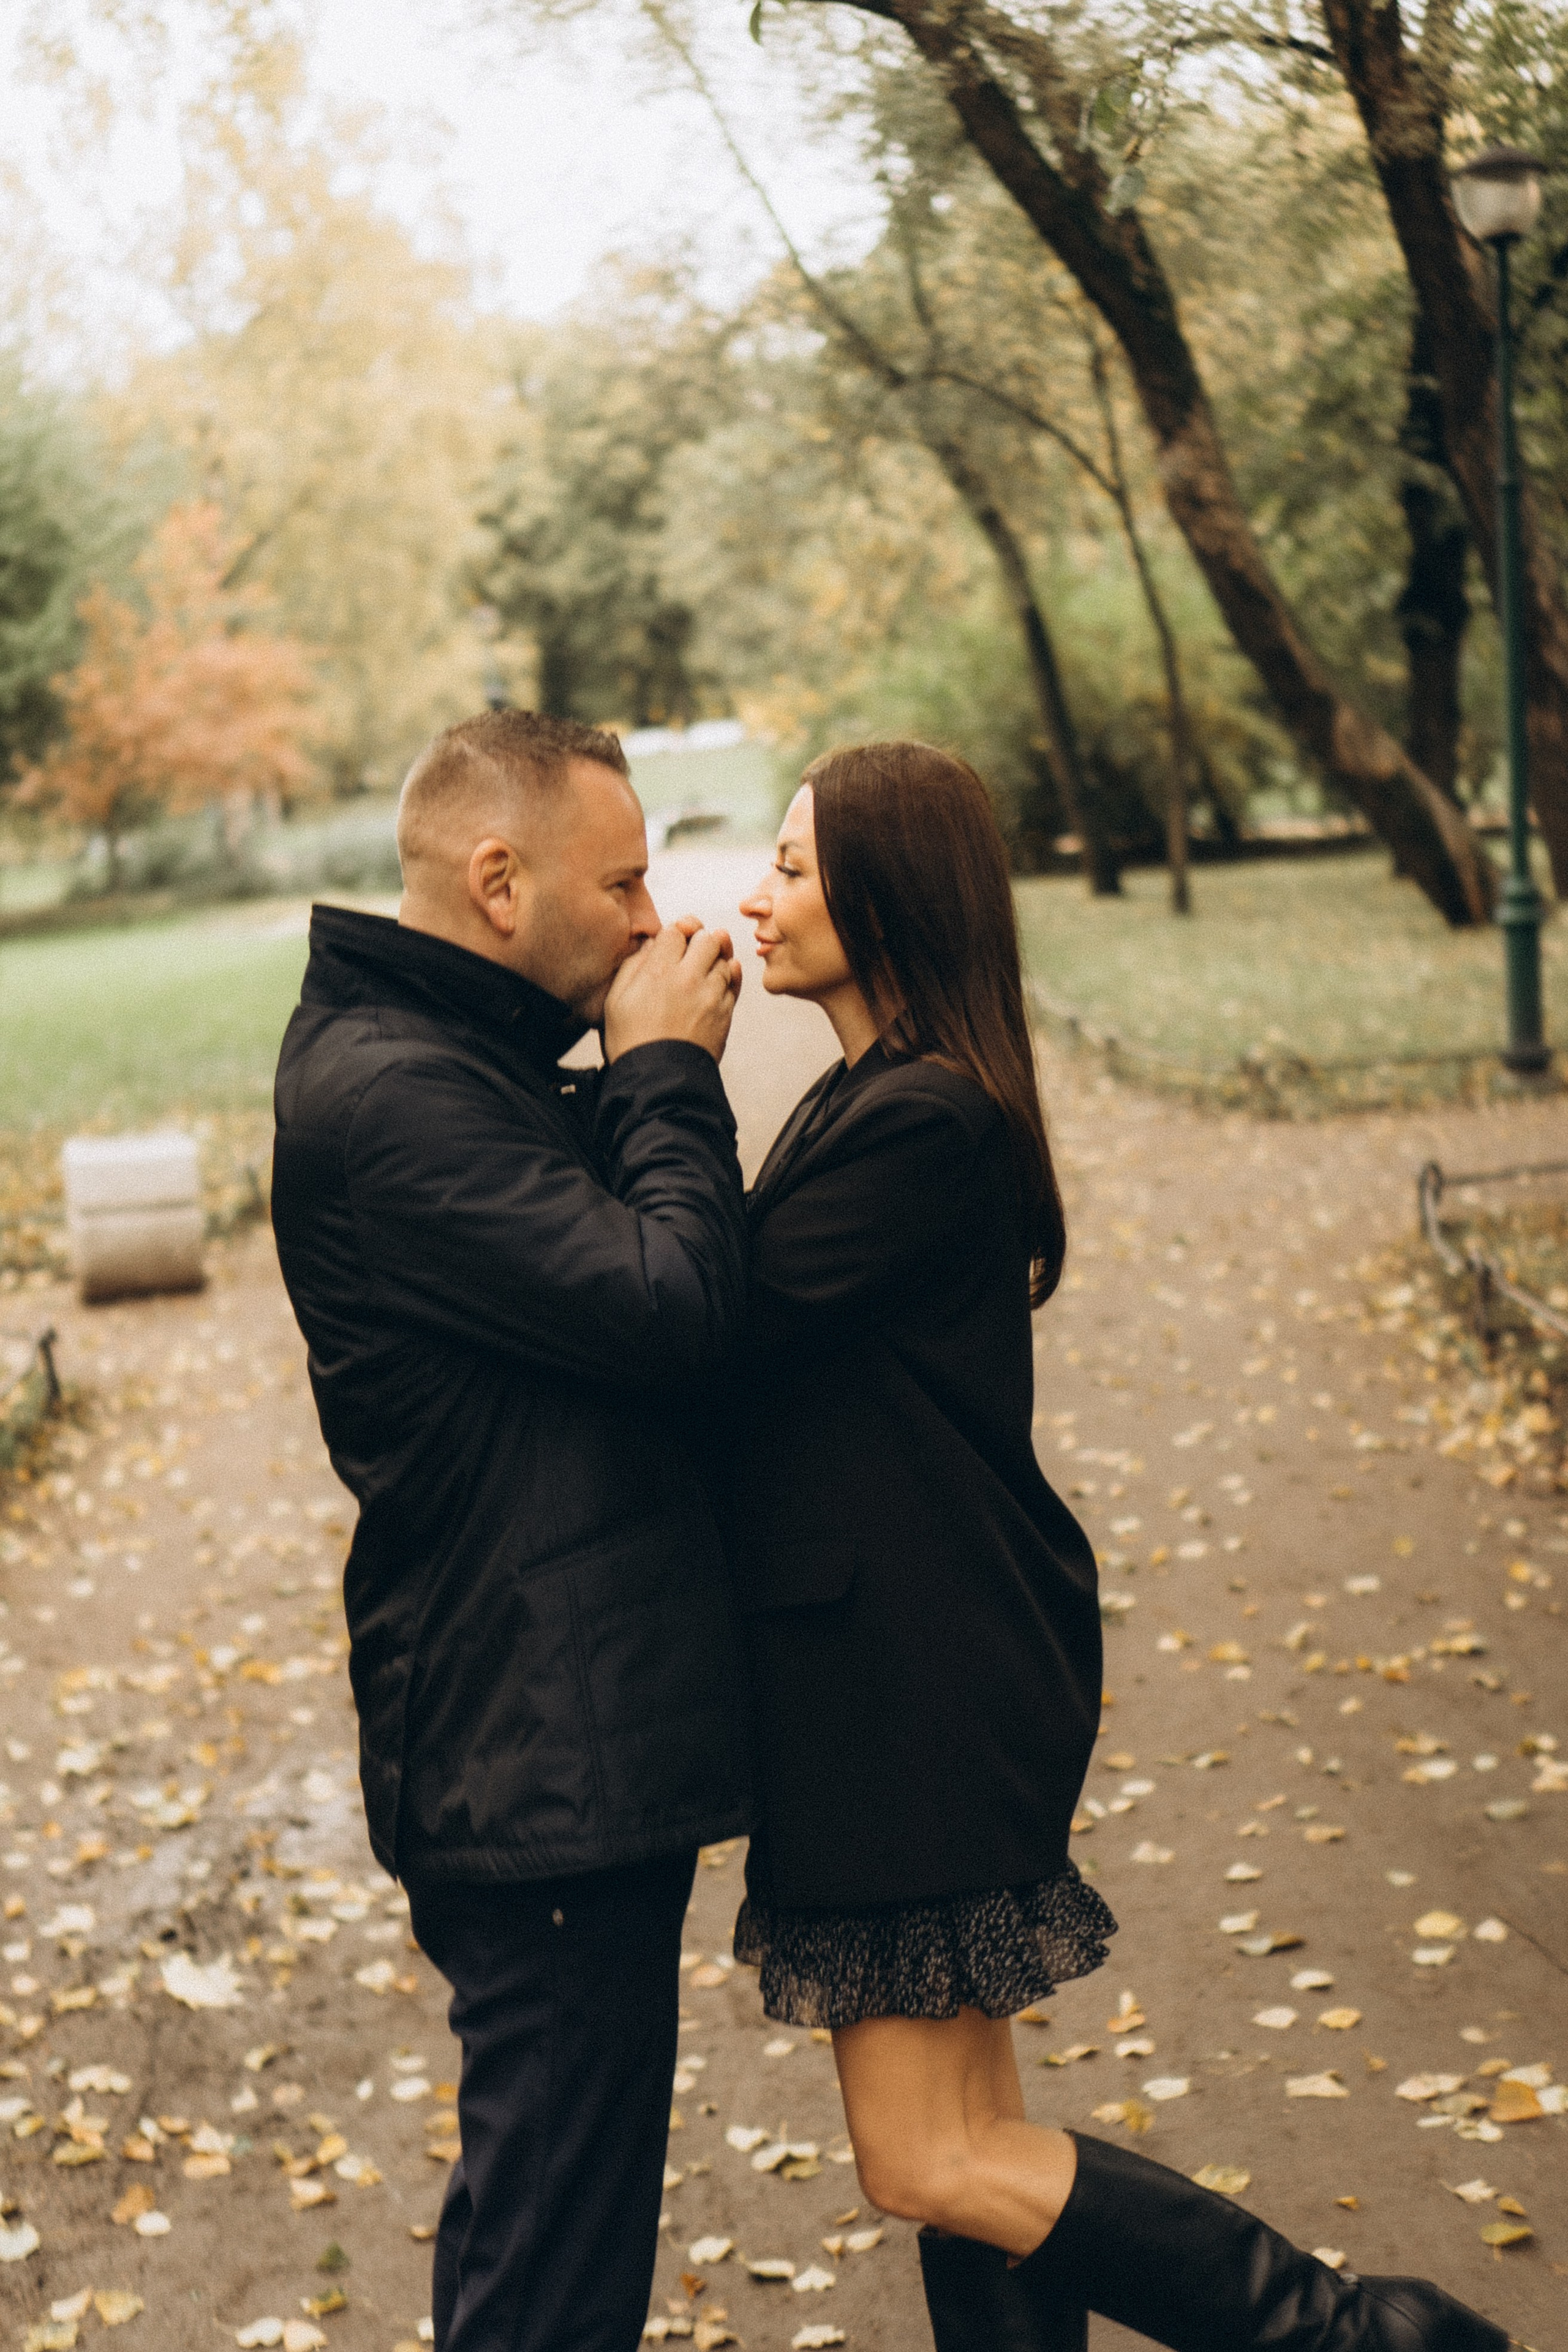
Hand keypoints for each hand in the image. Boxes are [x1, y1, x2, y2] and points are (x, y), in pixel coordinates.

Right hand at [603, 917, 741, 1063]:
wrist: (658, 1080)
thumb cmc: (632, 1042)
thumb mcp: (615, 1001)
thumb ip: (632, 966)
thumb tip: (650, 945)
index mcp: (657, 971)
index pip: (676, 930)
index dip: (674, 933)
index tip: (671, 943)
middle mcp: (687, 978)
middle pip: (706, 939)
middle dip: (698, 940)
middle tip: (690, 952)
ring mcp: (710, 995)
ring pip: (724, 958)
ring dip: (714, 959)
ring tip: (701, 971)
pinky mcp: (725, 1012)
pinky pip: (734, 981)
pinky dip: (729, 975)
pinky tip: (718, 979)